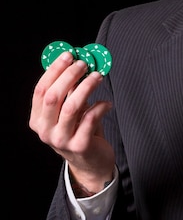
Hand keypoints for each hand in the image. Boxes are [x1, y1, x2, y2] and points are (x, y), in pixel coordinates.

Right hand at [29, 51, 114, 193]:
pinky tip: (107, 103)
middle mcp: (46, 131)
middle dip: (70, 76)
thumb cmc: (78, 132)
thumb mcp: (67, 113)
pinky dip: (100, 107)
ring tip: (98, 77)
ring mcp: (61, 140)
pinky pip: (90, 119)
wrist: (90, 163)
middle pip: (54, 97)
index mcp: (38, 120)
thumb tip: (76, 63)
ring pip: (71, 106)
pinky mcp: (80, 146)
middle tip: (85, 64)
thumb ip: (68, 92)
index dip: (55, 71)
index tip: (69, 56)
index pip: (41, 90)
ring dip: (86, 87)